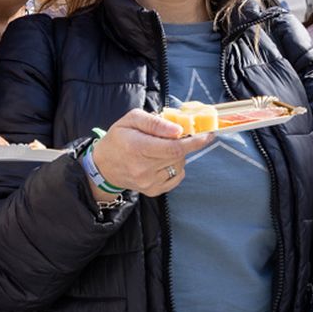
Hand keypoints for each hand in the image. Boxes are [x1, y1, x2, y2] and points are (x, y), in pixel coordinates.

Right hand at [90, 109, 213, 197]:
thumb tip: (178, 130)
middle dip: (185, 143)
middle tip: (177, 135)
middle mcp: (143, 168)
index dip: (194, 141)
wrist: (104, 166)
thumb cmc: (119, 138)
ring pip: (179, 166)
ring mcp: (148, 182)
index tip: (208, 134)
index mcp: (137, 147)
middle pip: (179, 155)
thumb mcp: (131, 120)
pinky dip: (176, 166)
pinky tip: (163, 160)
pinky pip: (177, 177)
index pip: (173, 147)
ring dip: (179, 155)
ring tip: (163, 148)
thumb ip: (155, 122)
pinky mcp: (153, 191)